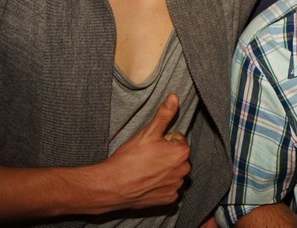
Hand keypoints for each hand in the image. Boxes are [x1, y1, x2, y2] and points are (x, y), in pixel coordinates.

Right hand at [100, 93, 190, 209]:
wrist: (112, 186)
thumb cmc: (129, 159)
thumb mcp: (148, 132)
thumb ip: (164, 114)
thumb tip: (174, 97)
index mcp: (182, 152)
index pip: (177, 138)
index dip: (162, 140)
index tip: (150, 146)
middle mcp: (184, 170)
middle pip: (176, 155)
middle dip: (165, 155)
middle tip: (146, 158)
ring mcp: (177, 186)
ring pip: (172, 171)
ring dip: (163, 170)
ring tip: (145, 170)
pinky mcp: (168, 199)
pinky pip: (168, 188)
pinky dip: (160, 185)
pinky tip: (146, 183)